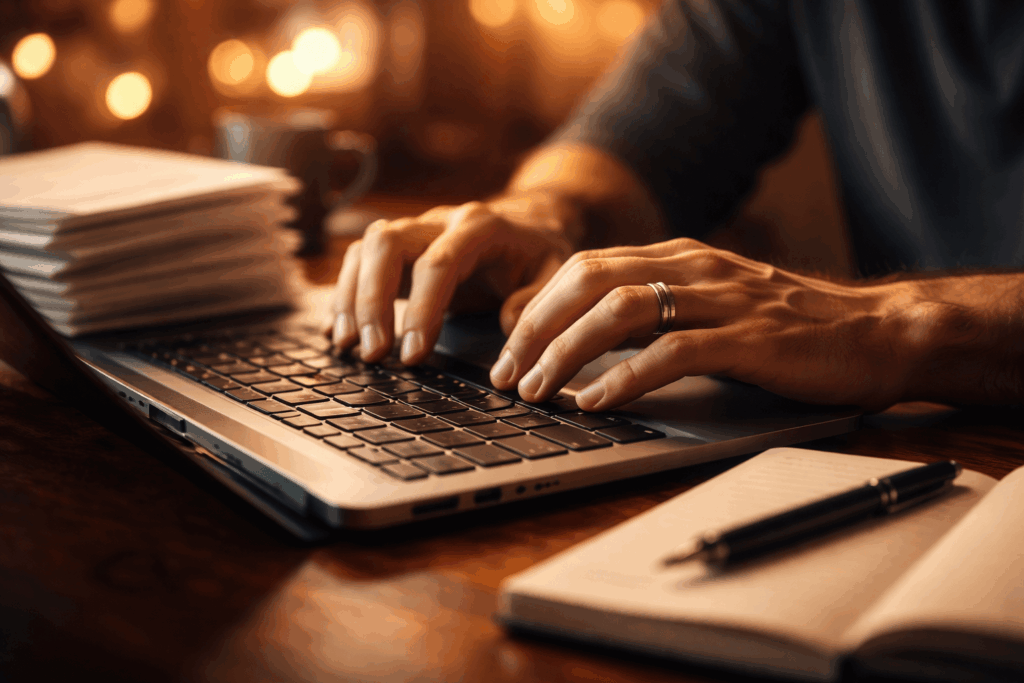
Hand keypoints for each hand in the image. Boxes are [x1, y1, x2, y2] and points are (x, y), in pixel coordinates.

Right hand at [327, 194, 575, 363]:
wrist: (528, 225)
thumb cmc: (538, 255)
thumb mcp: (554, 275)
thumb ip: (536, 299)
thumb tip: (510, 326)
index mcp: (479, 226)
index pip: (438, 262)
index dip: (422, 309)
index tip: (414, 354)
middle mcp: (439, 221)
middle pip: (387, 245)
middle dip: (373, 301)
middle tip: (374, 353)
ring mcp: (414, 231)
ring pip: (365, 250)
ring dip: (351, 299)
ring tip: (350, 347)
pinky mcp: (399, 249)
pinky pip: (360, 262)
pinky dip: (345, 296)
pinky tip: (338, 332)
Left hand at [489, 237, 922, 410]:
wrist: (875, 332)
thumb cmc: (787, 329)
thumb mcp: (709, 305)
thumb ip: (654, 309)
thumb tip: (584, 341)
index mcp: (677, 256)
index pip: (583, 269)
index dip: (535, 308)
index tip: (506, 350)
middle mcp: (693, 267)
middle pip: (587, 281)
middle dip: (535, 328)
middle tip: (507, 373)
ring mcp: (722, 299)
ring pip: (620, 311)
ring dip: (567, 352)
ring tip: (538, 390)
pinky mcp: (749, 338)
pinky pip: (671, 352)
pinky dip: (623, 378)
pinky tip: (594, 402)